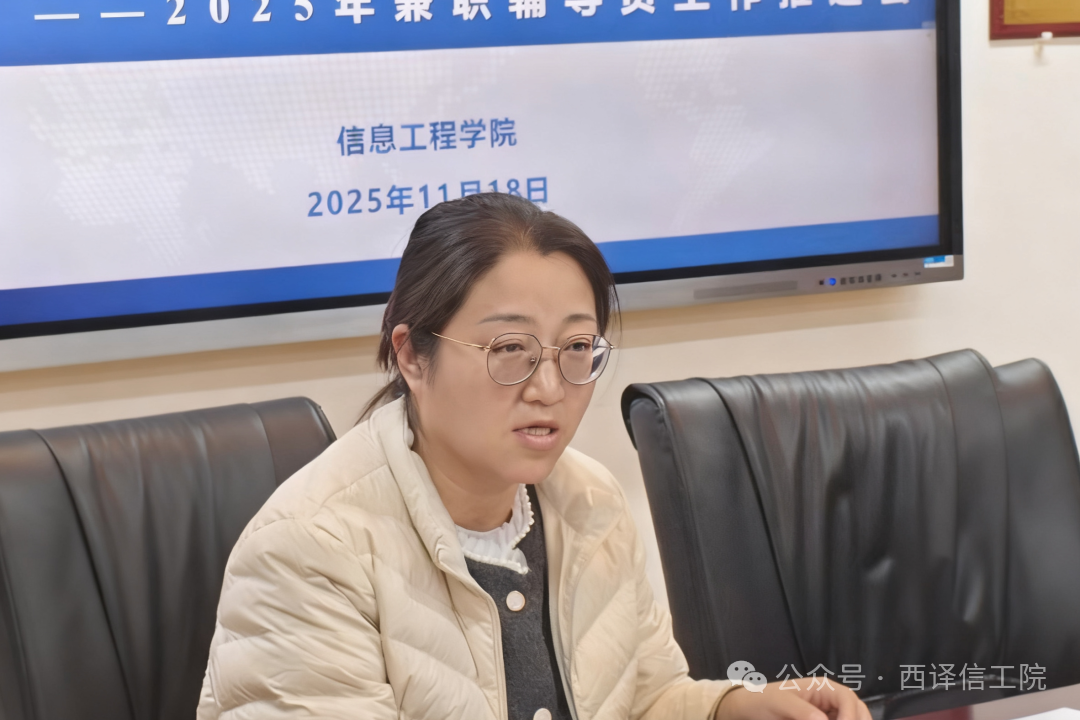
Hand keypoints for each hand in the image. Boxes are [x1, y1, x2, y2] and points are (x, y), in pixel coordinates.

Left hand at [714, 677, 871, 719]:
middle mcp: (830, 700)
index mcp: (822, 687)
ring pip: (851, 718)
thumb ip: (802, 712)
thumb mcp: (781, 703)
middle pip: (857, 710)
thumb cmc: (763, 700)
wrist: (749, 711)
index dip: (851, 715)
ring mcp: (828, 714)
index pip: (847, 698)